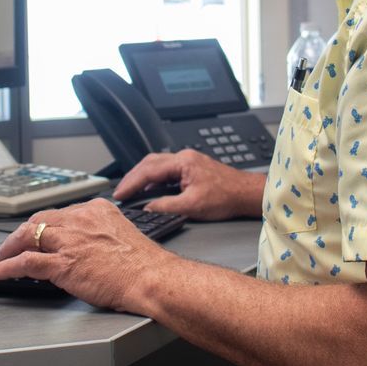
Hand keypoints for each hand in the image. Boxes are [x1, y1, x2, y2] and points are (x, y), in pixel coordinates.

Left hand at [0, 199, 166, 309]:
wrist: (151, 278)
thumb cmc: (144, 264)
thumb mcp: (121, 235)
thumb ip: (100, 235)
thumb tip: (86, 247)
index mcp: (96, 210)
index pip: (59, 214)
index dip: (42, 225)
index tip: (36, 233)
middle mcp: (79, 220)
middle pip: (38, 220)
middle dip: (20, 234)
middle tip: (9, 245)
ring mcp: (69, 241)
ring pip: (26, 237)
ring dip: (7, 249)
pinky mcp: (62, 263)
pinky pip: (25, 262)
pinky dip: (6, 267)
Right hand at [112, 149, 265, 220]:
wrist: (246, 194)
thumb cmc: (227, 196)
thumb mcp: (192, 206)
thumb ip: (166, 206)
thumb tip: (147, 208)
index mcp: (183, 162)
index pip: (149, 171)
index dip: (131, 183)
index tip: (120, 194)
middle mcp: (184, 157)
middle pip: (149, 163)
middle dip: (133, 177)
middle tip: (120, 192)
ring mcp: (188, 161)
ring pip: (157, 165)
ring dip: (142, 177)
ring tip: (130, 191)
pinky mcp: (192, 168)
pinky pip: (166, 170)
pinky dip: (154, 179)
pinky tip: (150, 189)